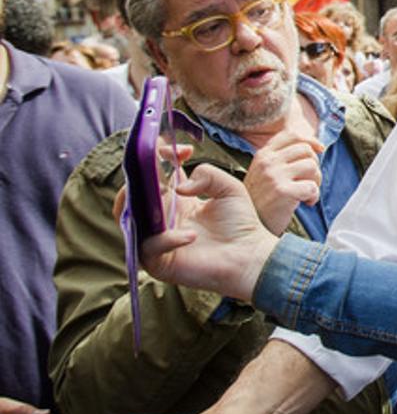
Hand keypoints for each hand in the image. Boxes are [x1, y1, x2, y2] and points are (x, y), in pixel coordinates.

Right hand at [138, 164, 278, 301]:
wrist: (251, 257)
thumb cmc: (242, 225)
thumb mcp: (229, 188)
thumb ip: (207, 174)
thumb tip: (179, 186)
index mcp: (176, 200)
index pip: (154, 175)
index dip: (161, 158)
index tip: (183, 151)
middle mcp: (162, 218)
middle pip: (132, 194)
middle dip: (141, 178)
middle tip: (161, 174)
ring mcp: (157, 240)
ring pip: (129, 219)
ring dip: (140, 204)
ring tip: (164, 197)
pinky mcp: (159, 262)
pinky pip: (149, 247)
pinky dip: (166, 239)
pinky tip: (192, 235)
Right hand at [243, 131, 323, 234]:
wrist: (246, 228)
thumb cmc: (262, 201)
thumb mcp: (265, 173)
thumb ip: (282, 159)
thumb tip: (315, 147)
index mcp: (263, 154)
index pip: (292, 135)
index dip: (310, 141)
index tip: (320, 150)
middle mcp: (267, 162)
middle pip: (307, 151)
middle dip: (315, 167)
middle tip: (308, 182)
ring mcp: (274, 176)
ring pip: (312, 166)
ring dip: (316, 182)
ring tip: (306, 194)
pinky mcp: (282, 192)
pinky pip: (312, 187)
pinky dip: (314, 196)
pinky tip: (306, 203)